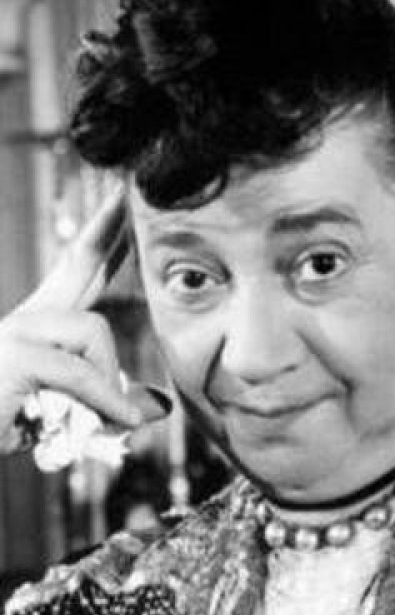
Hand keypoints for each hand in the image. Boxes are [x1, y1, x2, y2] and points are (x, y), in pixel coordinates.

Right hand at [0, 184, 142, 454]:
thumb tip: (160, 405)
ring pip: (94, 330)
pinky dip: (104, 398)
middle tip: (129, 188)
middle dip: (109, 225)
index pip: (81, 270)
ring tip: (107, 415)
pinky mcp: (15, 351)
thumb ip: (112, 398)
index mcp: (42, 325)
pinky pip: (80, 370)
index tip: (123, 204)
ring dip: (108, 378)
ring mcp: (17, 329)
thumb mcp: (72, 413)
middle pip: (80, 260)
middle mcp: (28, 318)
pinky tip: (119, 419)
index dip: (105, 237)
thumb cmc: (12, 426)